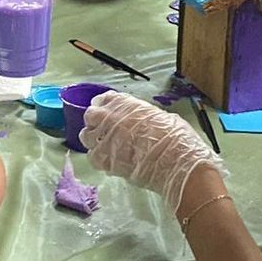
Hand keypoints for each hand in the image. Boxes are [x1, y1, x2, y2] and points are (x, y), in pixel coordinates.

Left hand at [81, 91, 222, 206]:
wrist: (174, 160)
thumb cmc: (175, 137)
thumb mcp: (162, 117)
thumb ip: (145, 117)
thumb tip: (143, 122)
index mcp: (125, 104)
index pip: (104, 99)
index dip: (105, 107)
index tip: (107, 113)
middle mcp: (110, 117)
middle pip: (90, 115)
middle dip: (96, 122)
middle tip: (104, 131)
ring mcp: (104, 138)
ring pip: (86, 135)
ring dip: (93, 140)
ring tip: (105, 147)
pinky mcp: (103, 159)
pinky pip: (91, 156)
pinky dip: (98, 158)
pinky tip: (109, 161)